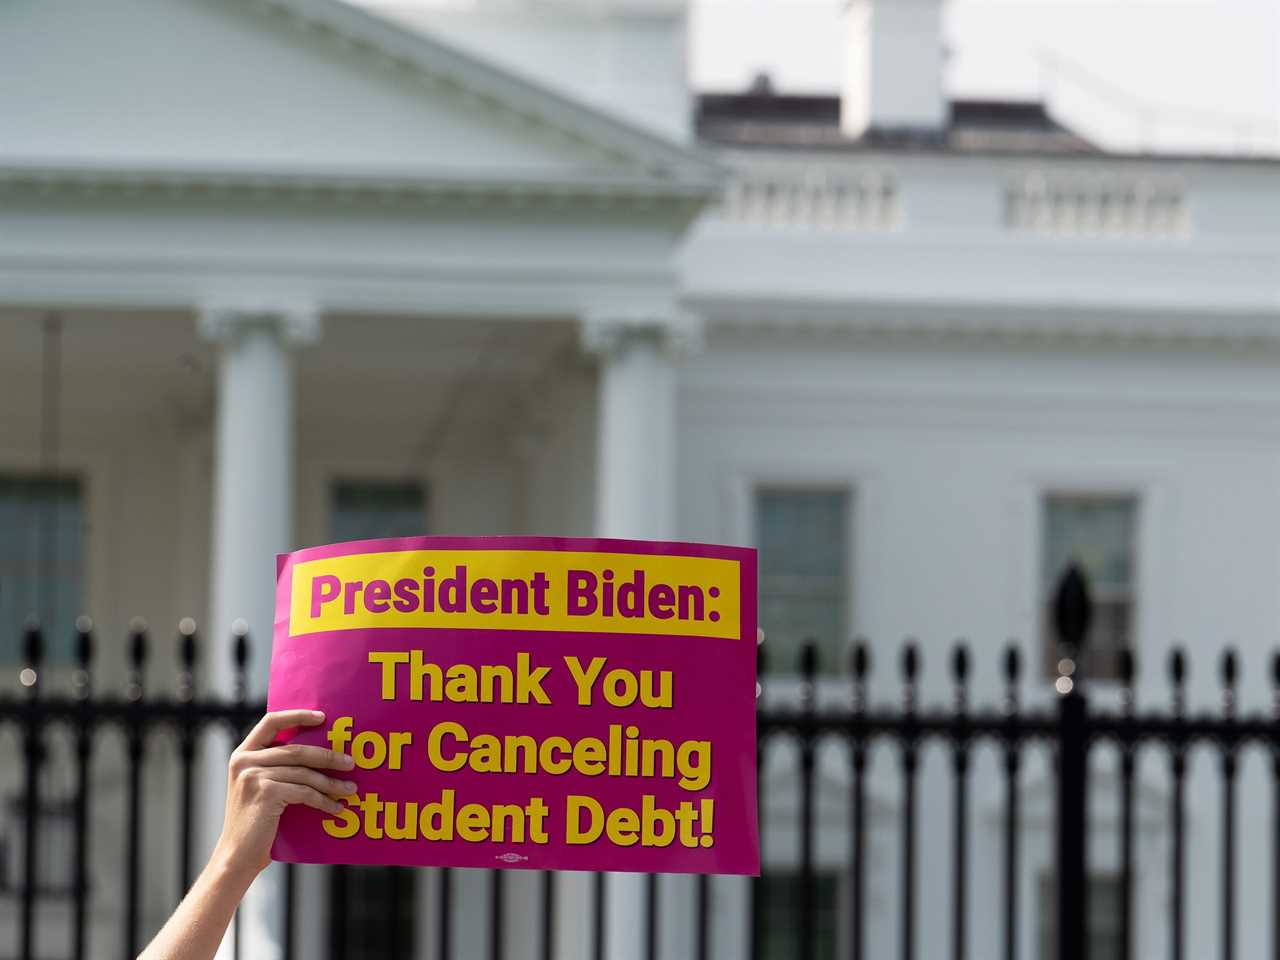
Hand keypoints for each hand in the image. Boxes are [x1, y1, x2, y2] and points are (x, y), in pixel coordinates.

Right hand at [213, 710, 355, 879]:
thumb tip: (321, 754)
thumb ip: (277, 767)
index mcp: (243, 753)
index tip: (323, 717)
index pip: (271, 721)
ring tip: (351, 789)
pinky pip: (304, 792)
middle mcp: (244, 760)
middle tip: (351, 763)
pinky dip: (324, 801)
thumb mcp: (260, 786)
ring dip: (332, 783)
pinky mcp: (265, 792)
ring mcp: (253, 776)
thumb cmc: (255, 822)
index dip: (298, 716)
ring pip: (304, 773)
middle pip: (297, 750)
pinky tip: (337, 809)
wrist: (237, 855)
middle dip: (328, 756)